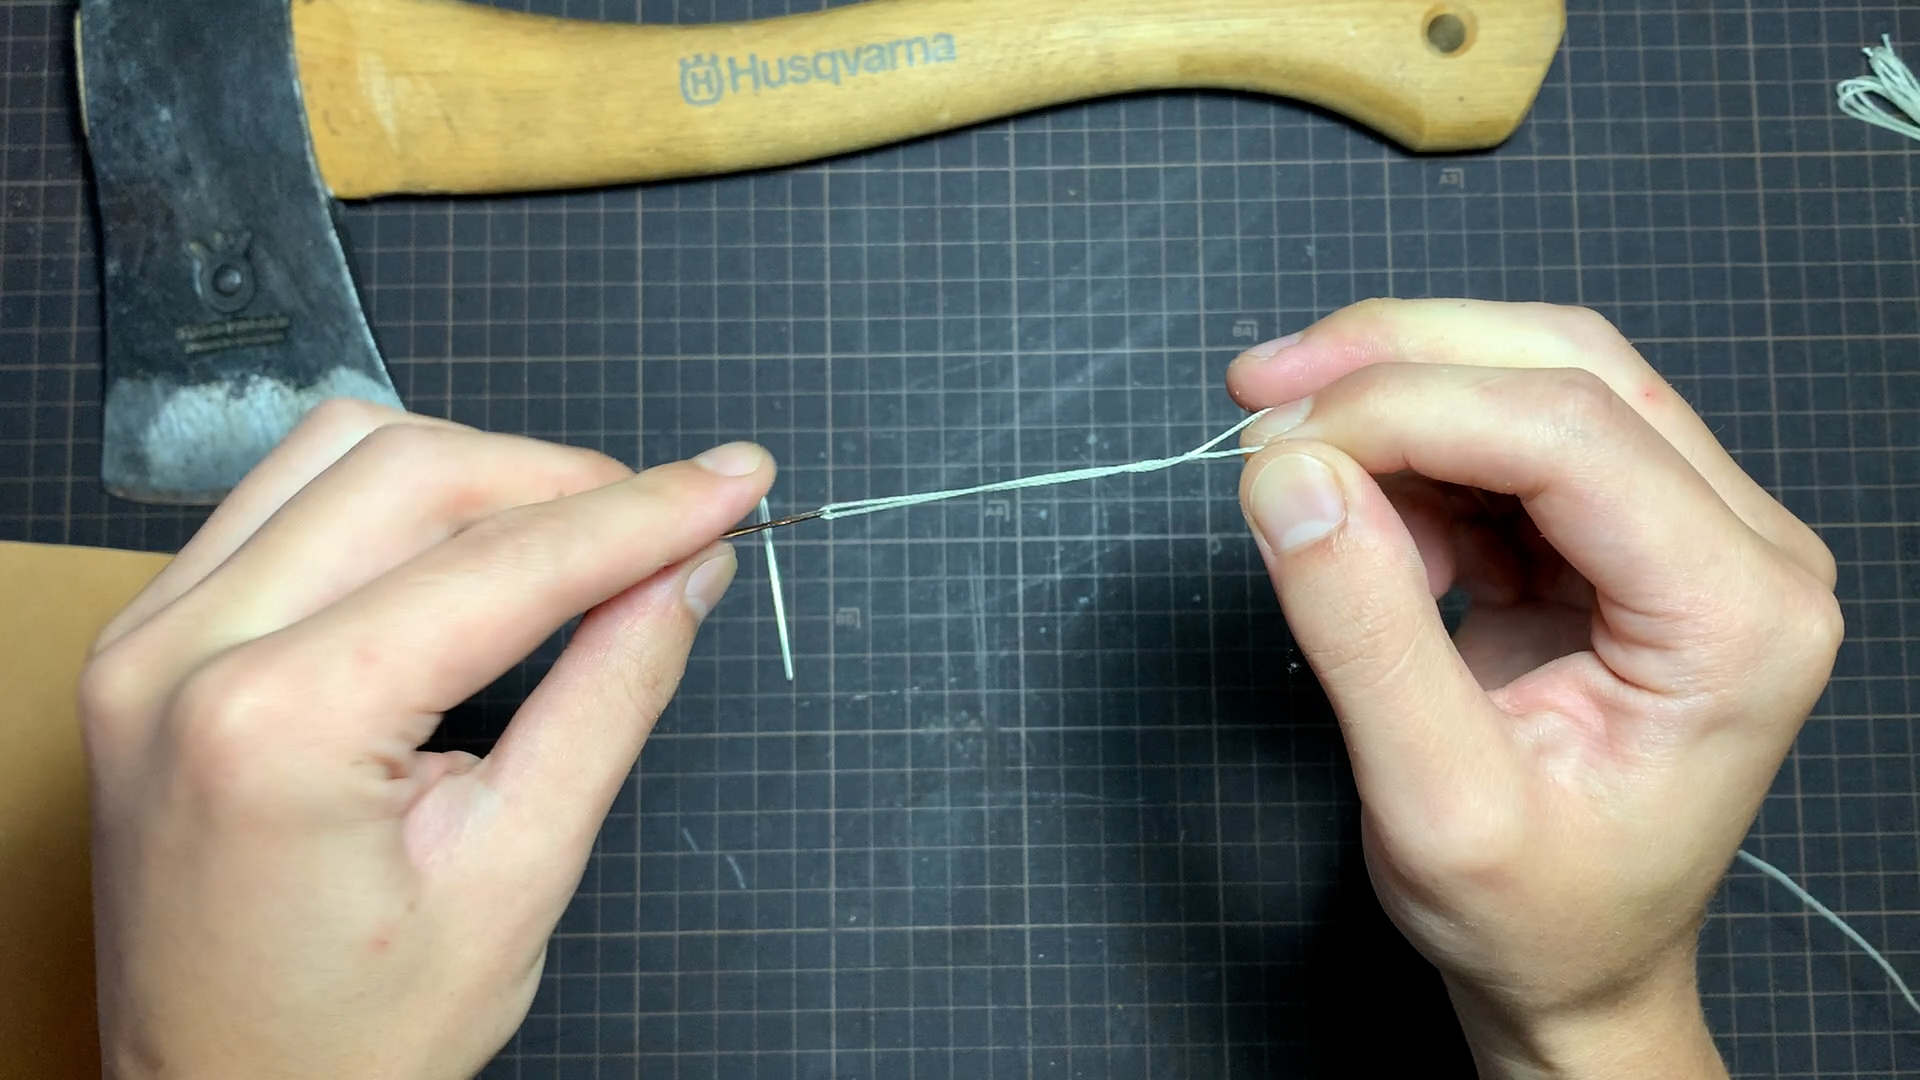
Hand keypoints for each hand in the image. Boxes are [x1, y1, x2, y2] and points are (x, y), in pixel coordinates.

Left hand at [81, 402, 774, 1079]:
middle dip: (565, 484)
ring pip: (340, 453)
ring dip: (478, 474)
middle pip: (412, 472)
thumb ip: (610, 696)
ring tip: (575, 540)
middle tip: (671, 524)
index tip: (732, 483)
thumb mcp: (518, 873)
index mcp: (275, 725)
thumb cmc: (355, 1037)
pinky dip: (392, 499)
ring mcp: (148, 639)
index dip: (639, 514)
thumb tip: (686, 570)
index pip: (496, 566)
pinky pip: (281, 499)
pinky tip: (464, 551)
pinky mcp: (148, 641)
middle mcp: (182, 655)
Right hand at [1228, 300, 1841, 1079]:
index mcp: (1736, 617)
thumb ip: (1363, 630)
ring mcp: (1698, 530)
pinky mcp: (1634, 533)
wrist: (1579, 967)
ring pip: (1539, 378)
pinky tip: (1367, 520)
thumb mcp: (1433, 802)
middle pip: (1566, 368)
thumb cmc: (1535, 916)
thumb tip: (1287, 474)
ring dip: (1401, 400)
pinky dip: (1419, 455)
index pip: (1569, 431)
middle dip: (1397, 362)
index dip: (1406, 406)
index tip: (1270, 440)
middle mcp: (1746, 548)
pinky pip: (1518, 436)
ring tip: (1296, 473)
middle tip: (1259, 395)